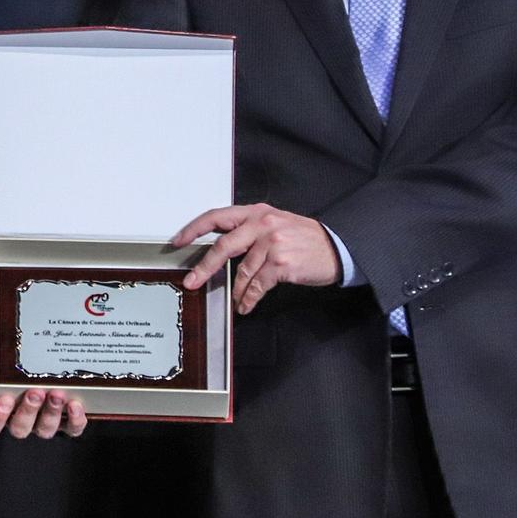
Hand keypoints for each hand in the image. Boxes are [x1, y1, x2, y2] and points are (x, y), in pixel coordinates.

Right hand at [0, 361, 87, 438]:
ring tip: (55, 394)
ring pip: (45, 430)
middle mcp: (22, 420)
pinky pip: (72, 430)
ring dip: (50, 414)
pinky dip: (75, 421)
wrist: (46, 353)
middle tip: (33, 393)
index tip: (3, 400)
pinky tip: (75, 405)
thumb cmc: (9, 367)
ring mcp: (44, 422)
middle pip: (20, 429)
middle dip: (27, 412)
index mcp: (0, 411)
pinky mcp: (68, 421)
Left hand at [172, 204, 342, 313]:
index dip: (194, 228)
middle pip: (223, 246)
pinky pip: (256, 285)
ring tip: (234, 299)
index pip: (217, 216)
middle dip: (204, 267)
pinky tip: (245, 305)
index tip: (178, 241)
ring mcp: (272, 244)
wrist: (337, 248)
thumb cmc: (305, 238)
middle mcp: (262, 224)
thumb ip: (249, 230)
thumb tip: (220, 248)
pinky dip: (248, 298)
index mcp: (257, 212)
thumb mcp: (276, 223)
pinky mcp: (281, 264)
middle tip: (192, 281)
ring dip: (234, 290)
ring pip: (241, 271)